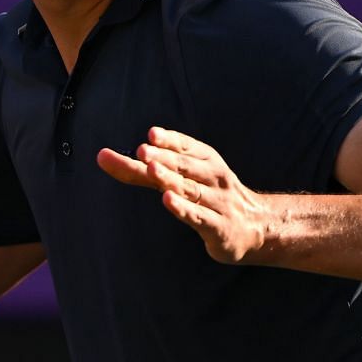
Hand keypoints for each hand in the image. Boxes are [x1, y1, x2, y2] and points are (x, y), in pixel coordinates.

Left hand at [97, 127, 272, 263]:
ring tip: (151, 169)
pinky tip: (168, 200)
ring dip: (170, 178)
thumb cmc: (211, 198)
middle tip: (142, 149)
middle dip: (164, 157)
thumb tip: (104, 157)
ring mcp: (216, 202)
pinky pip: (198, 216)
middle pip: (184, 166)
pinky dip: (183, 208)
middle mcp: (213, 177)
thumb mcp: (183, 178)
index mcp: (206, 160)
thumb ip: (143, 171)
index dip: (169, 141)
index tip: (151, 134)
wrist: (257, 228)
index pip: (186, 147)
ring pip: (190, 188)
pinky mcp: (217, 227)